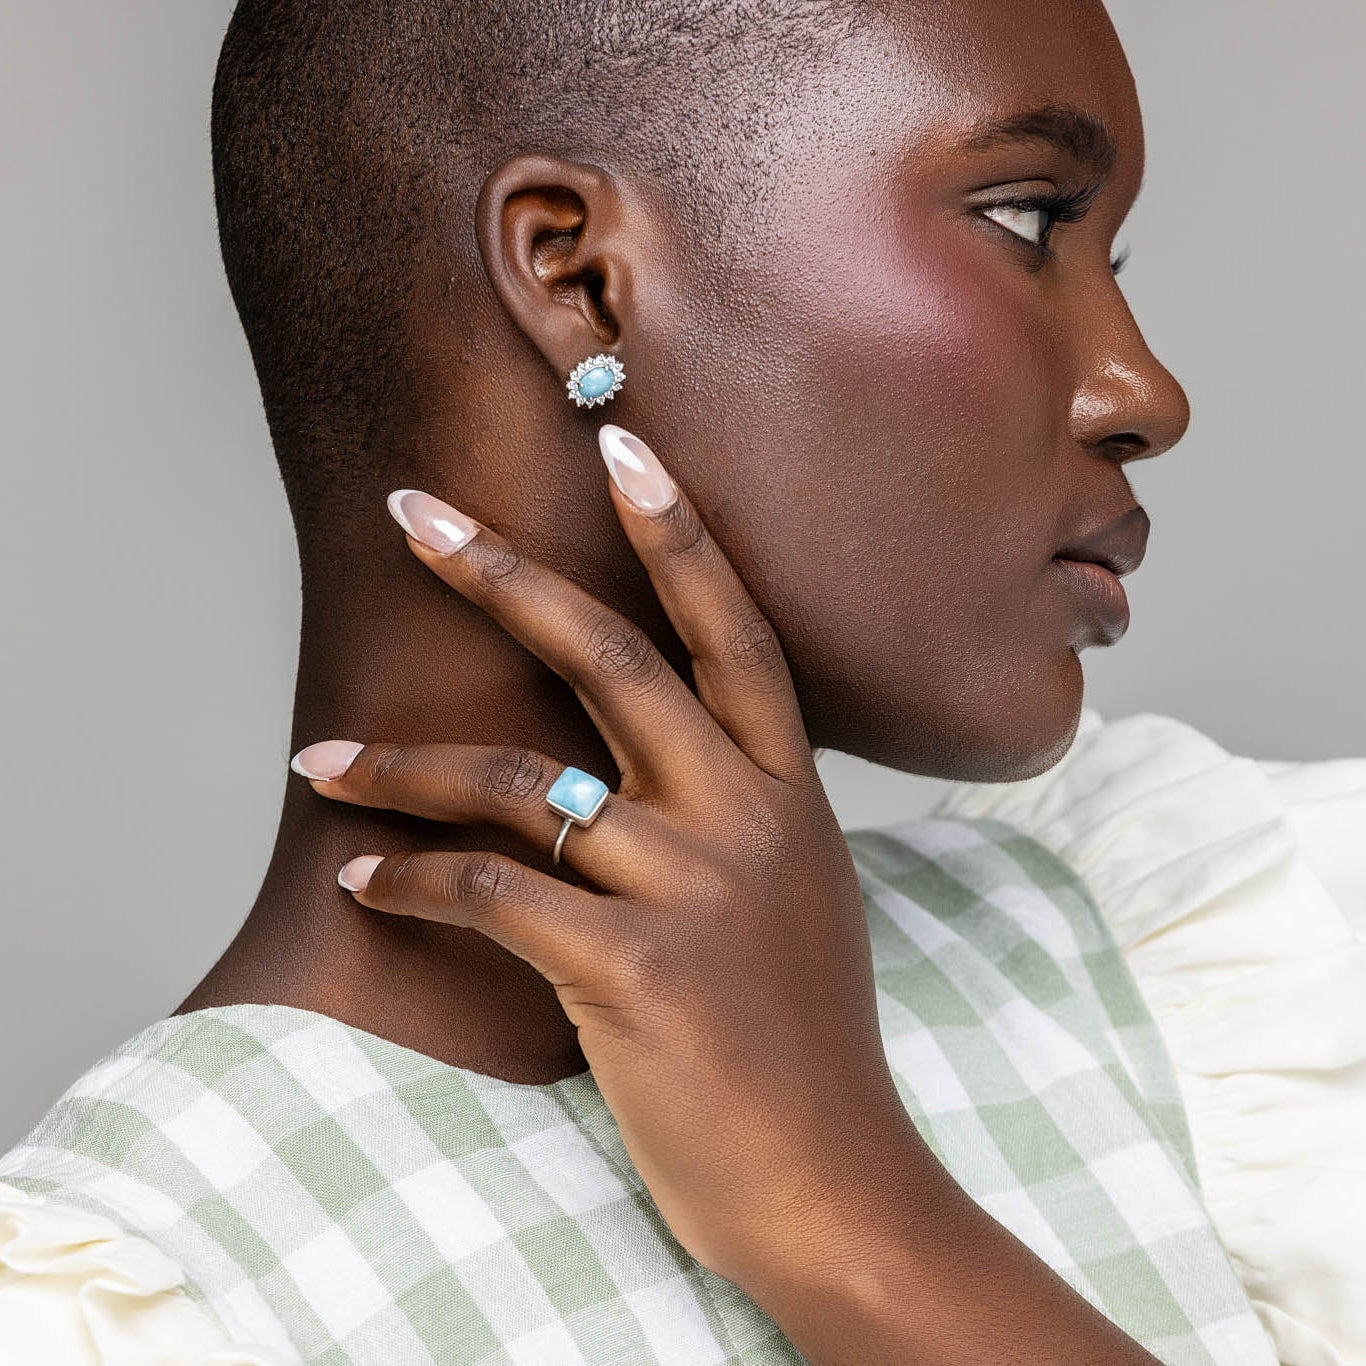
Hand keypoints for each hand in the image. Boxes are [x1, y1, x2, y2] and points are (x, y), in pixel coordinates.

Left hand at [289, 424, 920, 1285]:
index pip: (733, 631)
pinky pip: (490, 896)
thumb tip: (642, 765)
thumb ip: (736, 811)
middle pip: (614, 659)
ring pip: (519, 783)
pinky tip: (361, 883)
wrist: (834, 1181)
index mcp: (788, 793)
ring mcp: (692, 892)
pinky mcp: (632, 974)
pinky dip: (409, 881)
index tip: (623, 444)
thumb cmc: (802, 1036)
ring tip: (314, 764)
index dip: (680, 533)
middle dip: (505, 575)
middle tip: (415, 512)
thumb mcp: (794, 895)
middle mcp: (745, 819)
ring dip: (401, 768)